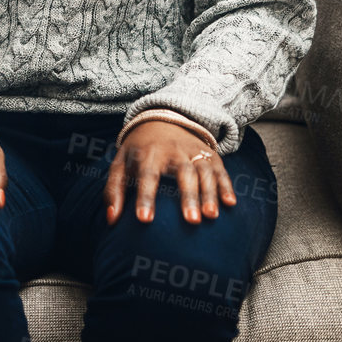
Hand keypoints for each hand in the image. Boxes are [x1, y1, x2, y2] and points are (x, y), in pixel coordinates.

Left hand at [103, 119, 236, 224]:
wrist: (163, 119)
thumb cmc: (138, 150)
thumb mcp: (121, 164)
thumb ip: (114, 190)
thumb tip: (111, 220)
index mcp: (149, 152)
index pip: (147, 175)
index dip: (145, 197)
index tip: (144, 219)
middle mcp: (174, 150)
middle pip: (183, 174)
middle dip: (187, 197)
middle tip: (191, 221)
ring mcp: (194, 152)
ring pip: (204, 172)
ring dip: (209, 194)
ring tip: (211, 216)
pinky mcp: (210, 155)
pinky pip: (221, 171)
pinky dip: (226, 186)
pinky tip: (231, 204)